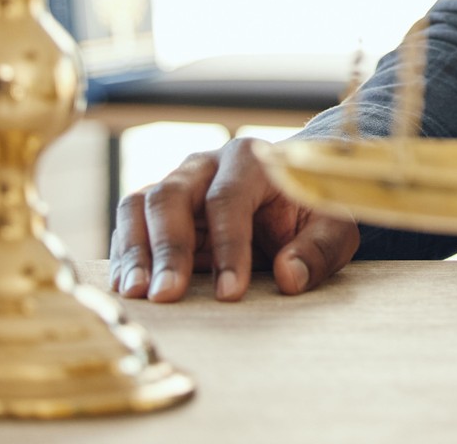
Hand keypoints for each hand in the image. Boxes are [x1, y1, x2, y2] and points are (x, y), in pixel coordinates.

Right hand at [110, 136, 359, 302]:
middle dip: (168, 248)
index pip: (229, 198)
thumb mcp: (332, 226)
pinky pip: (129, 224)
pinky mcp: (156, 207)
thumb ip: (319, 249)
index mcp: (251, 160)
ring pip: (140, 205)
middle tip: (167, 295)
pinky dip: (124, 254)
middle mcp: (205, 165)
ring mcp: (176, 182)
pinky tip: (125, 288)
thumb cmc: (310, 209)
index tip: (230, 292)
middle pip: (172, 196)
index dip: (228, 245)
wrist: (288, 193)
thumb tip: (289, 277)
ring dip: (135, 251)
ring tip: (136, 294)